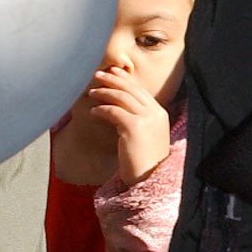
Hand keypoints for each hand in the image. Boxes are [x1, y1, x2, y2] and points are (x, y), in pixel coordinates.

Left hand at [87, 67, 171, 185]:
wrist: (149, 179)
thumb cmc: (144, 162)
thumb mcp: (146, 136)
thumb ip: (138, 120)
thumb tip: (118, 108)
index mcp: (160, 113)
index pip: (140, 90)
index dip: (125, 79)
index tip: (113, 72)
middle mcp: (155, 113)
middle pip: (131, 89)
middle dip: (113, 79)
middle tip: (97, 74)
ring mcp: (147, 119)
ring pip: (122, 97)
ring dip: (104, 92)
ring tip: (91, 92)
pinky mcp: (135, 127)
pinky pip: (114, 111)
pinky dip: (101, 109)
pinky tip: (93, 111)